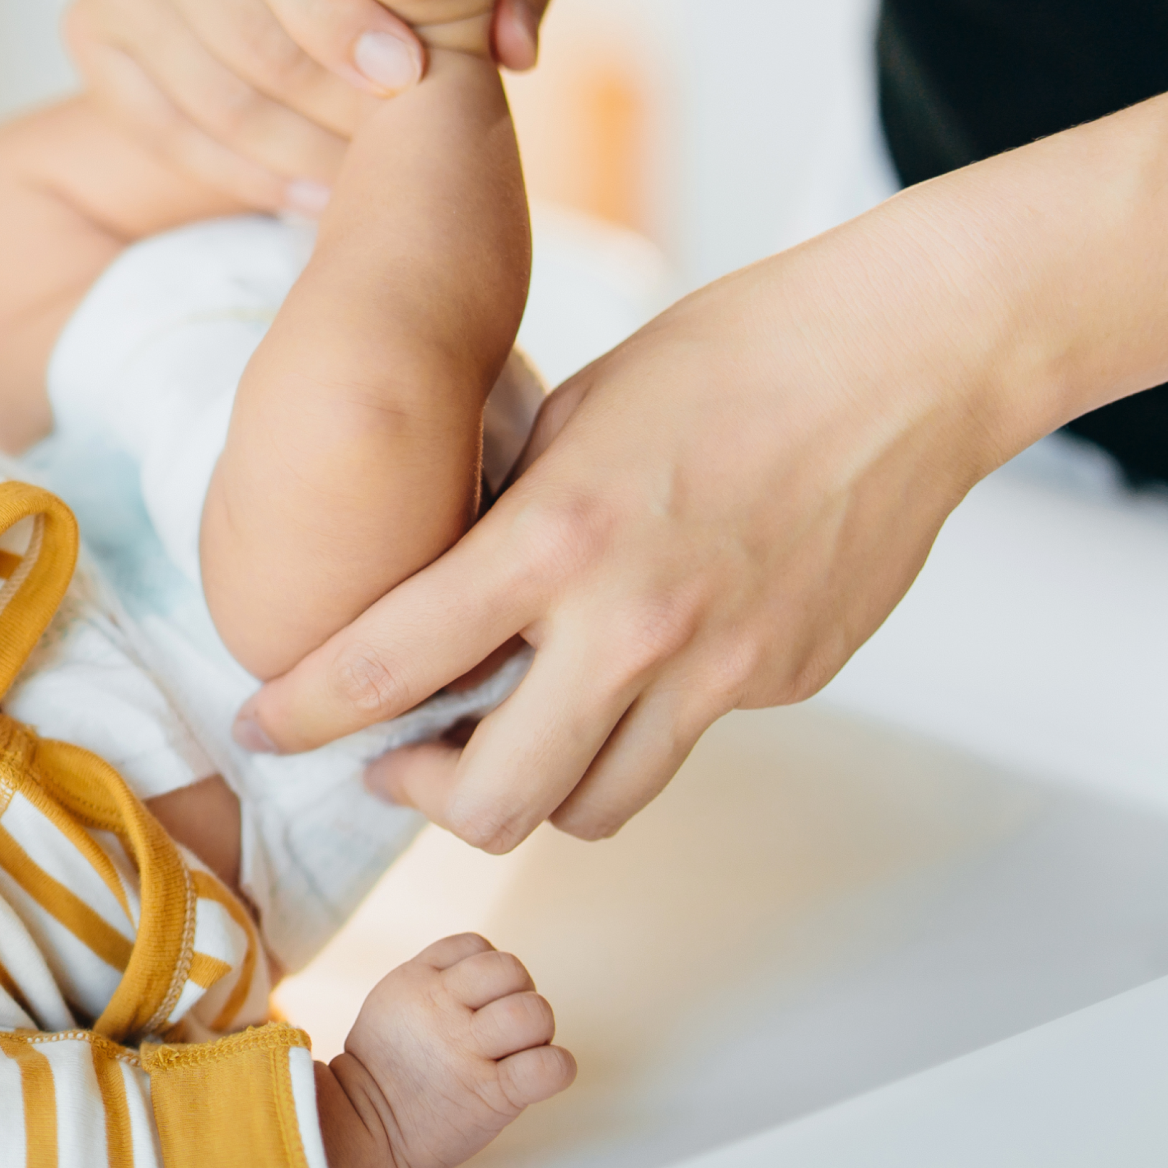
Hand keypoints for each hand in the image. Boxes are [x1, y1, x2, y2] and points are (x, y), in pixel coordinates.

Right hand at [66, 0, 555, 211]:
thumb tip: (516, 44)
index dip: (333, 10)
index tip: (409, 73)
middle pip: (231, 20)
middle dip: (326, 96)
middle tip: (395, 146)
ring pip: (202, 84)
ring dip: (295, 148)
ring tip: (369, 181)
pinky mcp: (89, 33)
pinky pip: (164, 127)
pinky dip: (245, 174)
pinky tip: (317, 198)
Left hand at [232, 200, 1014, 850]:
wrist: (907, 358)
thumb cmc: (728, 358)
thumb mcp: (572, 419)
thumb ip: (502, 528)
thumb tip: (438, 607)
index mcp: (556, 536)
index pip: (390, 661)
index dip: (304, 714)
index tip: (260, 730)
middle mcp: (633, 623)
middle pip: (493, 805)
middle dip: (424, 798)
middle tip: (396, 763)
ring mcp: (720, 669)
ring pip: (591, 810)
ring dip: (534, 790)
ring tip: (509, 733)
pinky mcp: (784, 684)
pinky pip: (680, 746)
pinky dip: (636, 730)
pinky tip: (637, 661)